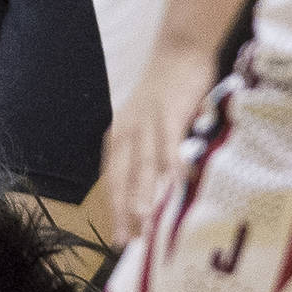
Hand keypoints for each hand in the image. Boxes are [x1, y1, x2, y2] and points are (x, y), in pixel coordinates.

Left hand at [101, 48, 221, 247]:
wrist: (179, 52)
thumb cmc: (166, 92)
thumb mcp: (147, 124)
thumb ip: (148, 153)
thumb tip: (155, 187)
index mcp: (119, 138)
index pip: (112, 180)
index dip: (114, 209)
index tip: (118, 236)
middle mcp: (127, 134)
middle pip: (122, 178)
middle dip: (122, 211)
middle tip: (126, 239)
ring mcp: (147, 124)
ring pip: (143, 165)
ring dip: (142, 193)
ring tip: (142, 220)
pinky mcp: (170, 114)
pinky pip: (170, 143)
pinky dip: (172, 162)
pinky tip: (177, 182)